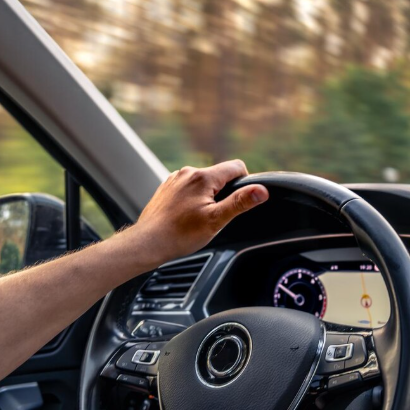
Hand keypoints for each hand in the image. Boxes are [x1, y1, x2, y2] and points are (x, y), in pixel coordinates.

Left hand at [132, 160, 268, 265]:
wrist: (147, 242)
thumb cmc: (180, 234)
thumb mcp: (216, 220)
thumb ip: (240, 203)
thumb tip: (261, 190)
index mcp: (203, 177)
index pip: (236, 167)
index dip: (244, 183)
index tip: (238, 201)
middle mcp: (188, 172)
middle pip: (219, 175)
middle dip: (224, 192)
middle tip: (216, 215)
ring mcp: (176, 179)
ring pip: (203, 182)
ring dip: (208, 196)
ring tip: (199, 218)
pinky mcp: (167, 187)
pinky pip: (189, 187)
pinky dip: (193, 199)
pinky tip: (186, 216)